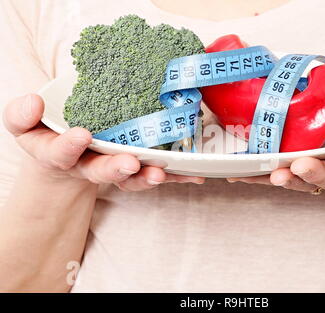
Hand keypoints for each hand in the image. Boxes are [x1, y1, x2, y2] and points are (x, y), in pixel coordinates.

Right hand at [3, 94, 204, 190]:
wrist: (68, 155)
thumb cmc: (49, 135)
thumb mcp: (26, 125)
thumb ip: (23, 116)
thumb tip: (33, 102)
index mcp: (60, 155)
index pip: (61, 154)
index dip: (69, 147)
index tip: (81, 134)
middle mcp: (88, 166)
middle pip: (100, 171)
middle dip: (115, 168)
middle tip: (129, 162)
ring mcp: (113, 169)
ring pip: (129, 178)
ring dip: (146, 176)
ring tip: (161, 173)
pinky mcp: (135, 169)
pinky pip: (152, 174)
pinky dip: (173, 177)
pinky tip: (193, 174)